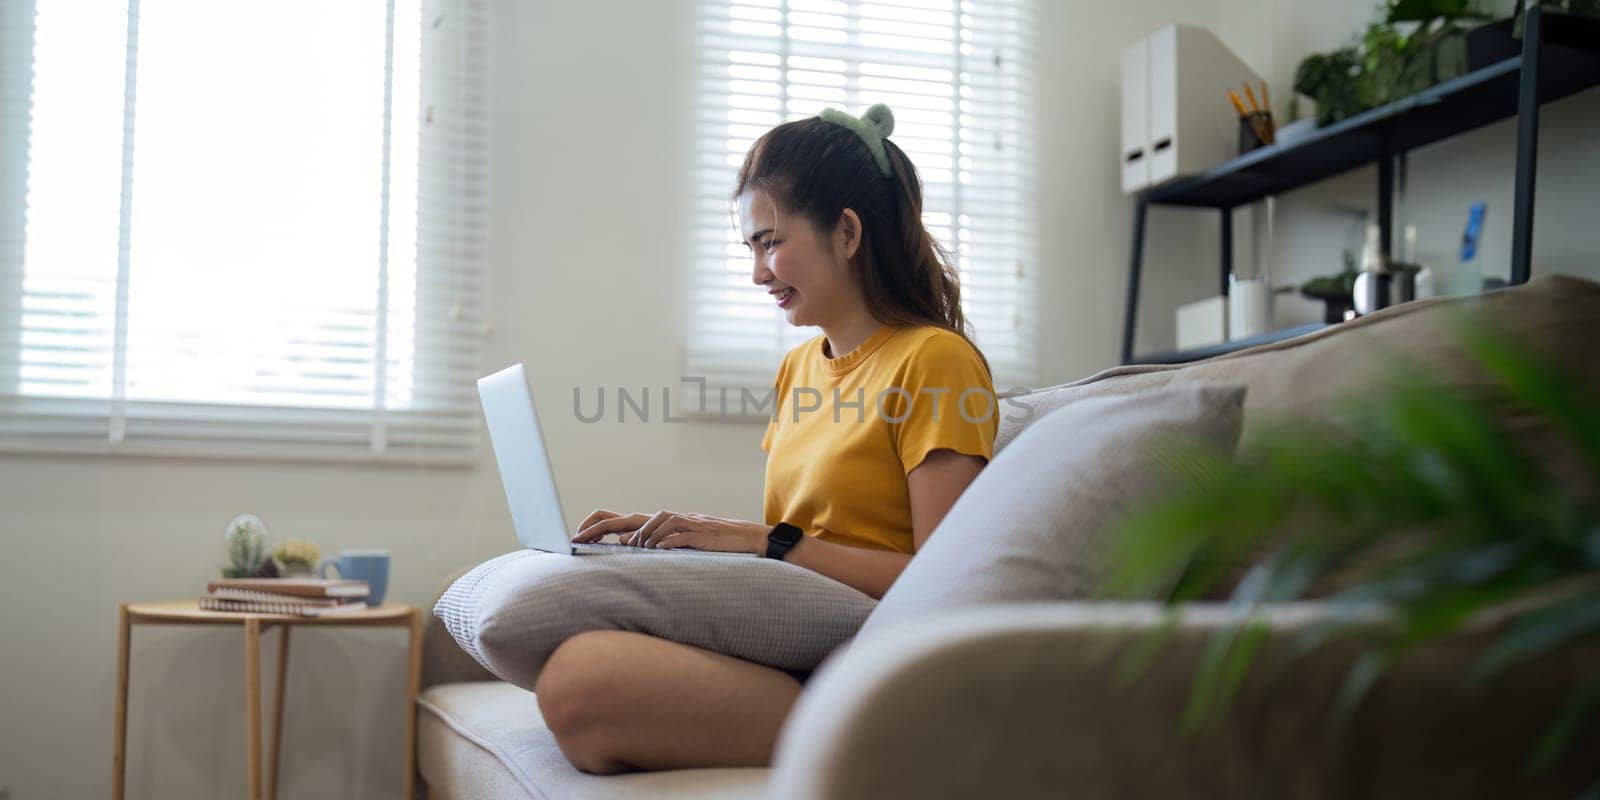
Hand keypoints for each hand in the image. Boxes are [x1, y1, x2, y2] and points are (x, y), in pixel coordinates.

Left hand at [574, 508, 767, 554]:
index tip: (577, 537)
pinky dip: (663, 542)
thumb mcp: (674, 541)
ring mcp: (682, 524)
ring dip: (638, 538)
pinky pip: (675, 536)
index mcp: (657, 523)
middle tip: (579, 539)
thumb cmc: (708, 541)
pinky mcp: (697, 533)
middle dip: (601, 528)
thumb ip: (649, 541)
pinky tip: (655, 550)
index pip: (619, 518)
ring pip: (652, 524)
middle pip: (627, 519)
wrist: (743, 537)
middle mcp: (666, 519)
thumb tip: (622, 544)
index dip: (597, 525)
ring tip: (630, 550)